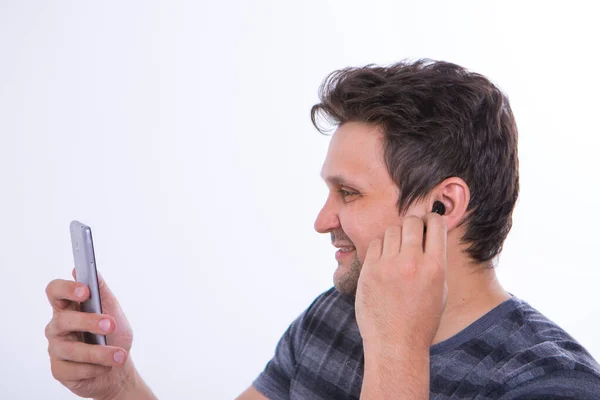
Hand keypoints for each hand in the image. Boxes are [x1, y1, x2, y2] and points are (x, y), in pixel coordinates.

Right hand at [45, 270, 134, 399]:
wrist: (118, 369)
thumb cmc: (113, 336)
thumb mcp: (114, 311)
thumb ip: (102, 292)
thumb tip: (93, 271)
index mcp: (68, 307)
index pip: (55, 291)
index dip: (66, 289)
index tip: (86, 291)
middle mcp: (58, 326)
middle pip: (63, 319)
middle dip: (88, 322)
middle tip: (110, 324)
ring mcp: (56, 349)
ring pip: (70, 349)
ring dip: (99, 352)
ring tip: (119, 356)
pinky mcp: (59, 370)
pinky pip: (73, 369)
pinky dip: (95, 368)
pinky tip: (105, 367)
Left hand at [355, 213, 447, 351]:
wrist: (395, 343)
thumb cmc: (420, 320)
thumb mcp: (439, 290)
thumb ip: (435, 262)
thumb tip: (430, 236)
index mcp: (434, 267)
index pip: (435, 224)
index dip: (433, 219)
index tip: (429, 221)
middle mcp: (411, 262)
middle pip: (411, 222)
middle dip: (414, 223)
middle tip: (412, 232)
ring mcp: (388, 265)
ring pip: (391, 230)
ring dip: (396, 235)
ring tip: (398, 250)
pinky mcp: (369, 270)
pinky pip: (375, 244)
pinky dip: (380, 247)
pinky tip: (384, 260)